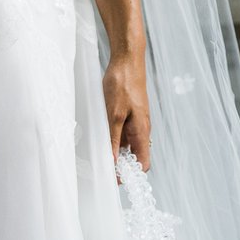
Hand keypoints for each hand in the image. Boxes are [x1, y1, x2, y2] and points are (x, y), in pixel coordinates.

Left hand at [103, 51, 150, 173]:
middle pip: (134, 157)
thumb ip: (113, 140)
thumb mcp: (113, 114)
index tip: (113, 180)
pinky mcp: (129, 113)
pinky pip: (122, 132)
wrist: (127, 59)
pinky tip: (99, 136)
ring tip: (96, 155)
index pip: (143, 164)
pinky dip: (112, 138)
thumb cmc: (122, 84)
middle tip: (101, 170)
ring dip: (115, 152)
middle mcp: (141, 129)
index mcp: (142, 132)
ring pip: (127, 145)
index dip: (131, 176)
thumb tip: (113, 163)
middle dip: (121, 166)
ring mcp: (136, 121)